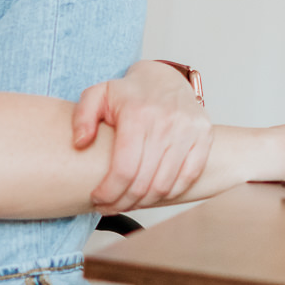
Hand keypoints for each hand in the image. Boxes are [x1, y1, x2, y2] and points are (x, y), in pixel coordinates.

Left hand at [73, 61, 213, 210]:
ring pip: (165, 185)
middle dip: (123, 202)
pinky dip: (169, 193)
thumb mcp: (97, 95)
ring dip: (144, 202)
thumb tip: (81, 143)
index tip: (98, 199)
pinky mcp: (204, 136)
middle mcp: (166, 122)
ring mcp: (188, 130)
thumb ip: (82, 117)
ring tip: (128, 202)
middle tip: (110, 207)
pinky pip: (188, 177)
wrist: (164, 78)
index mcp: (138, 114)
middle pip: (144, 182)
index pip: (124, 169)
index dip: (109, 192)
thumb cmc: (128, 92)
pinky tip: (152, 194)